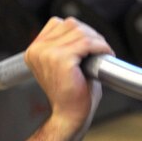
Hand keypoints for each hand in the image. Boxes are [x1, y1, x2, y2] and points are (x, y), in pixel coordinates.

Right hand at [24, 17, 112, 134]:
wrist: (70, 117)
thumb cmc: (72, 94)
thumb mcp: (65, 64)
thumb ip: (69, 45)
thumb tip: (85, 30)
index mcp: (35, 50)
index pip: (58, 23)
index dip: (79, 31)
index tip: (91, 43)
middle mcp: (37, 50)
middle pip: (71, 24)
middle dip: (90, 34)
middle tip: (101, 48)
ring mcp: (47, 54)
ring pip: (80, 32)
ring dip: (97, 40)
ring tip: (104, 52)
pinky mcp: (61, 60)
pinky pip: (87, 43)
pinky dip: (100, 47)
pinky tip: (106, 54)